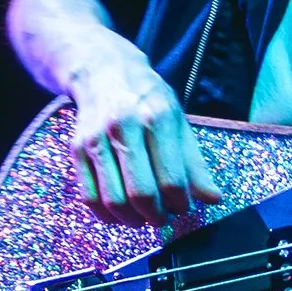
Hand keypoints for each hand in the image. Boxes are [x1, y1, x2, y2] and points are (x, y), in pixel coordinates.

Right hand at [61, 32, 223, 225]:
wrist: (102, 70)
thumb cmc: (146, 97)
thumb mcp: (178, 120)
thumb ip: (194, 162)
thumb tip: (213, 198)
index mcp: (156, 117)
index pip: (171, 178)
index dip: (180, 203)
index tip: (183, 207)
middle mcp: (124, 126)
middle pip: (141, 193)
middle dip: (156, 216)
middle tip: (164, 218)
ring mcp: (96, 138)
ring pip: (114, 199)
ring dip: (132, 220)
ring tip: (144, 218)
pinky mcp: (77, 149)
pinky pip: (90, 196)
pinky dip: (106, 215)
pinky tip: (120, 214)